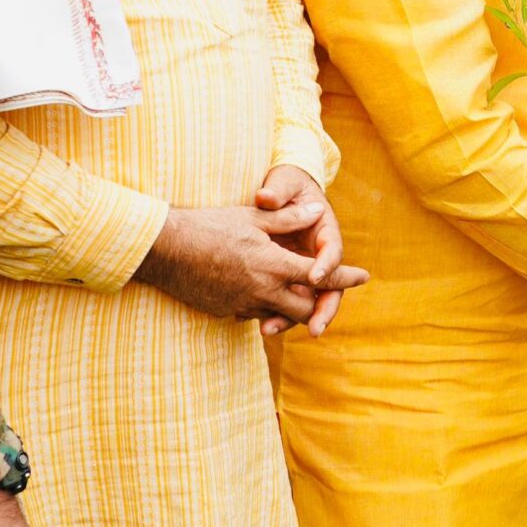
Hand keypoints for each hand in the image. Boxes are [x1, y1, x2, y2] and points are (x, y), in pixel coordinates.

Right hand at [135, 191, 364, 332]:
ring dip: (292, 306)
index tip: (363, 277)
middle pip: (305, 308)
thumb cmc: (208, 226)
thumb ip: (287, 218)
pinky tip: (264, 294)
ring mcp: (243, 305)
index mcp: (273, 264)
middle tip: (326, 291)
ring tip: (298, 293)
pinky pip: (255, 315)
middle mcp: (262, 290)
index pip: (320, 276)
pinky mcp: (226, 312)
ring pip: (280, 315)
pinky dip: (266, 307)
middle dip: (319, 302)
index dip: (344, 277)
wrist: (164, 250)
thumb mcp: (252, 217)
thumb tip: (316, 211)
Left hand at [252, 167, 362, 338]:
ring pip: (306, 300)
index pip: (332, 251)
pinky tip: (254, 322)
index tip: (314, 277)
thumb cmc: (287, 185)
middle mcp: (319, 256)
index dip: (326, 265)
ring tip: (268, 330)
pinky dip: (273, 313)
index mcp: (325, 231)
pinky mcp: (288, 278)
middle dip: (323, 310)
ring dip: (292, 318)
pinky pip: (286, 300)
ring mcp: (304, 270)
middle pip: (330, 287)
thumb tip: (266, 197)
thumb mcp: (284, 182)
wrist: (281, 192)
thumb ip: (277, 191)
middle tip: (314, 329)